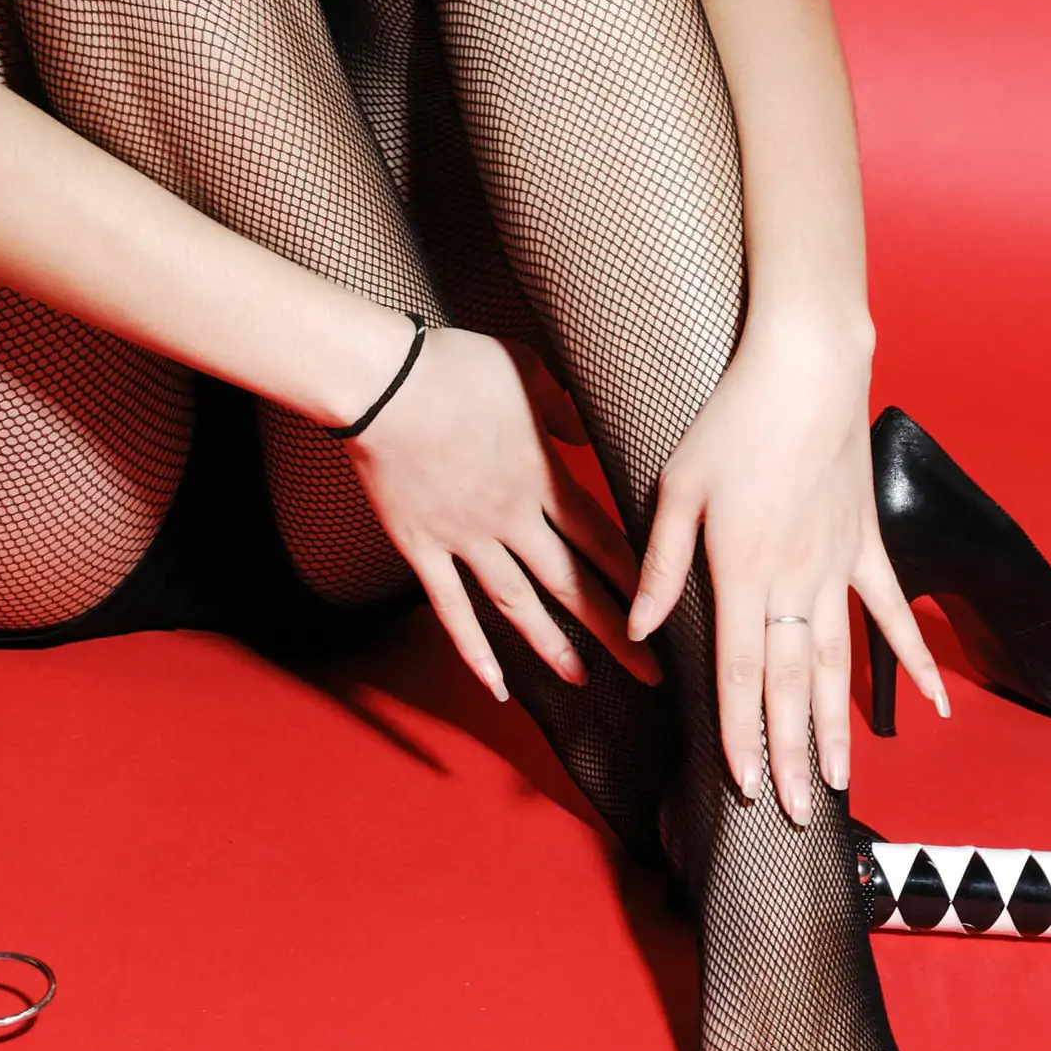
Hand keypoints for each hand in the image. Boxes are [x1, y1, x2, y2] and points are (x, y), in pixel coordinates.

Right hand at [347, 325, 660, 700]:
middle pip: (572, 583)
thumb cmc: (456, 367)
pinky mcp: (422, 546)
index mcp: (542, 477)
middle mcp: (511, 518)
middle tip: (651, 671)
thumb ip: (562, 409)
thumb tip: (584, 434)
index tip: (666, 609)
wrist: (384, 380)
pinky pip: (451, 607)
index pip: (602, 539)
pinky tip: (495, 684)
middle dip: (615, 631)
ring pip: (518, 604)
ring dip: (552, 645)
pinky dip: (473, 649)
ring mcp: (465, 537)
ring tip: (582, 679)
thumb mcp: (527, 371)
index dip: (637, 578)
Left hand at [625, 309, 949, 819]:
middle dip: (792, 754)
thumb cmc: (732, 420)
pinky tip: (929, 709)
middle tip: (797, 815)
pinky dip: (912, 661)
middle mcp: (793, 581)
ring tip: (840, 785)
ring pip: (838, 665)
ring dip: (838, 727)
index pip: (737, 673)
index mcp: (741, 572)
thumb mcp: (676, 486)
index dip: (741, 734)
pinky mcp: (866, 545)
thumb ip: (658, 563)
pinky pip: (890, 614)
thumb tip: (635, 629)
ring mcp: (837, 567)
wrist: (807, 370)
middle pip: (790, 685)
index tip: (747, 787)